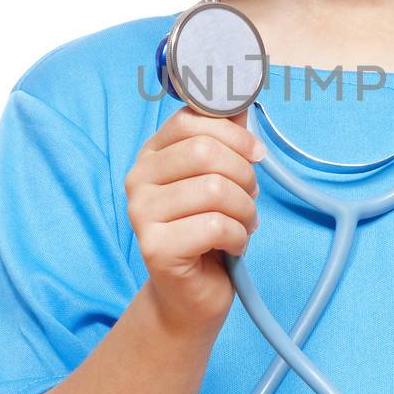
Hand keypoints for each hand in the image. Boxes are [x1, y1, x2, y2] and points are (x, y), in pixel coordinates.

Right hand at [125, 103, 263, 330]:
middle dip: (244, 175)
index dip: (234, 134)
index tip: (255, 154)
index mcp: (152, 154)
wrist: (190, 296)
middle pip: (206, 152)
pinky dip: (238, 236)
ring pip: (215, 190)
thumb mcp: (220, 178)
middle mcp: (138, 179)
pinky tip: (232, 245)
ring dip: (245, 210)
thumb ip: (226, 138)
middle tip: (250, 197)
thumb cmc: (208, 232)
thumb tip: (239, 96)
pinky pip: (215, 226)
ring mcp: (141, 214)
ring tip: (243, 225)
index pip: (192, 120)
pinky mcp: (154, 247)